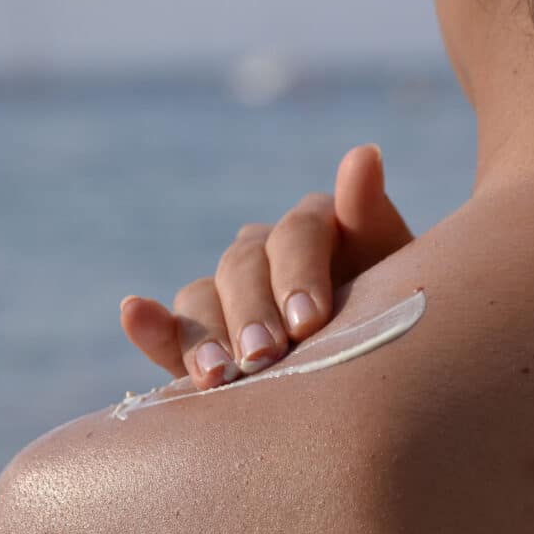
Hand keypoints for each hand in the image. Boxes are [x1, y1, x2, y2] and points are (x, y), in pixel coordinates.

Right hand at [119, 144, 412, 388]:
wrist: (387, 379)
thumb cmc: (399, 320)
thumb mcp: (395, 273)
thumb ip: (370, 218)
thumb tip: (364, 154)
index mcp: (314, 230)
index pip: (297, 234)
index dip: (298, 272)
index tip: (309, 322)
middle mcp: (266, 255)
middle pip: (243, 266)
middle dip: (252, 312)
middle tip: (265, 357)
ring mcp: (232, 297)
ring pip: (204, 299)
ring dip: (203, 333)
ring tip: (216, 376)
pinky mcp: (204, 342)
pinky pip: (171, 330)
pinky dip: (150, 325)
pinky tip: (134, 313)